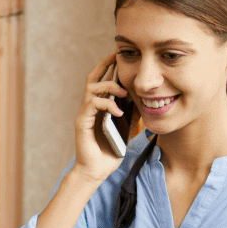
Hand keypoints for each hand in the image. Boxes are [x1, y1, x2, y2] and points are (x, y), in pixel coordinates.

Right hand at [73, 53, 127, 182]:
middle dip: (104, 65)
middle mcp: (89, 107)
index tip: (121, 57)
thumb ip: (131, 115)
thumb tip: (144, 102)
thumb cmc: (109, 152)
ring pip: (91, 88)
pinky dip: (107, 105)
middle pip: (93, 78)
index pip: (102, 81)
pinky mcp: (82, 122)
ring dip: (108, 86)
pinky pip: (92, 105)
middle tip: (116, 56)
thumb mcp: (126, 130)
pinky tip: (118, 112)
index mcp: (99, 107)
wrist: (95, 171)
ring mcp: (84, 113)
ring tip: (122, 92)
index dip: (109, 67)